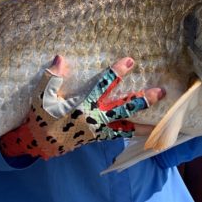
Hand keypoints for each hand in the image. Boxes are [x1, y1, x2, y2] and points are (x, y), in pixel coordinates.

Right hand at [0, 55, 164, 158]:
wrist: (38, 144)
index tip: (130, 61)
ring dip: (144, 123)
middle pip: (124, 108)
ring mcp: (98, 130)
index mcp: (82, 106)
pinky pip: (118, 134)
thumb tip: (61, 58)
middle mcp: (95, 119)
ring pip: (126, 126)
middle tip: (161, 92)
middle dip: (143, 100)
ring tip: (163, 123)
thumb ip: (53, 77)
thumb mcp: (41, 97)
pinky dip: (132, 132)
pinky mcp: (97, 138)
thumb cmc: (40, 118)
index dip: (116, 72)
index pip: (103, 86)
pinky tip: (144, 131)